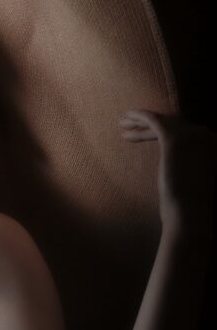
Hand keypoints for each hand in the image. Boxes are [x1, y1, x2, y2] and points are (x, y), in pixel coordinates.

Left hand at [118, 108, 215, 237]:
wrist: (189, 214)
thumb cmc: (188, 205)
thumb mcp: (193, 179)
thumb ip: (189, 166)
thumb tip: (176, 165)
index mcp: (214, 145)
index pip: (185, 132)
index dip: (165, 130)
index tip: (146, 132)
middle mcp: (207, 136)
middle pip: (174, 124)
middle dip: (151, 124)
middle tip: (130, 123)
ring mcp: (192, 135)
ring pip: (163, 121)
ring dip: (141, 121)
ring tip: (122, 123)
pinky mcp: (174, 139)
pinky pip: (154, 120)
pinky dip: (140, 116)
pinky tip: (127, 117)